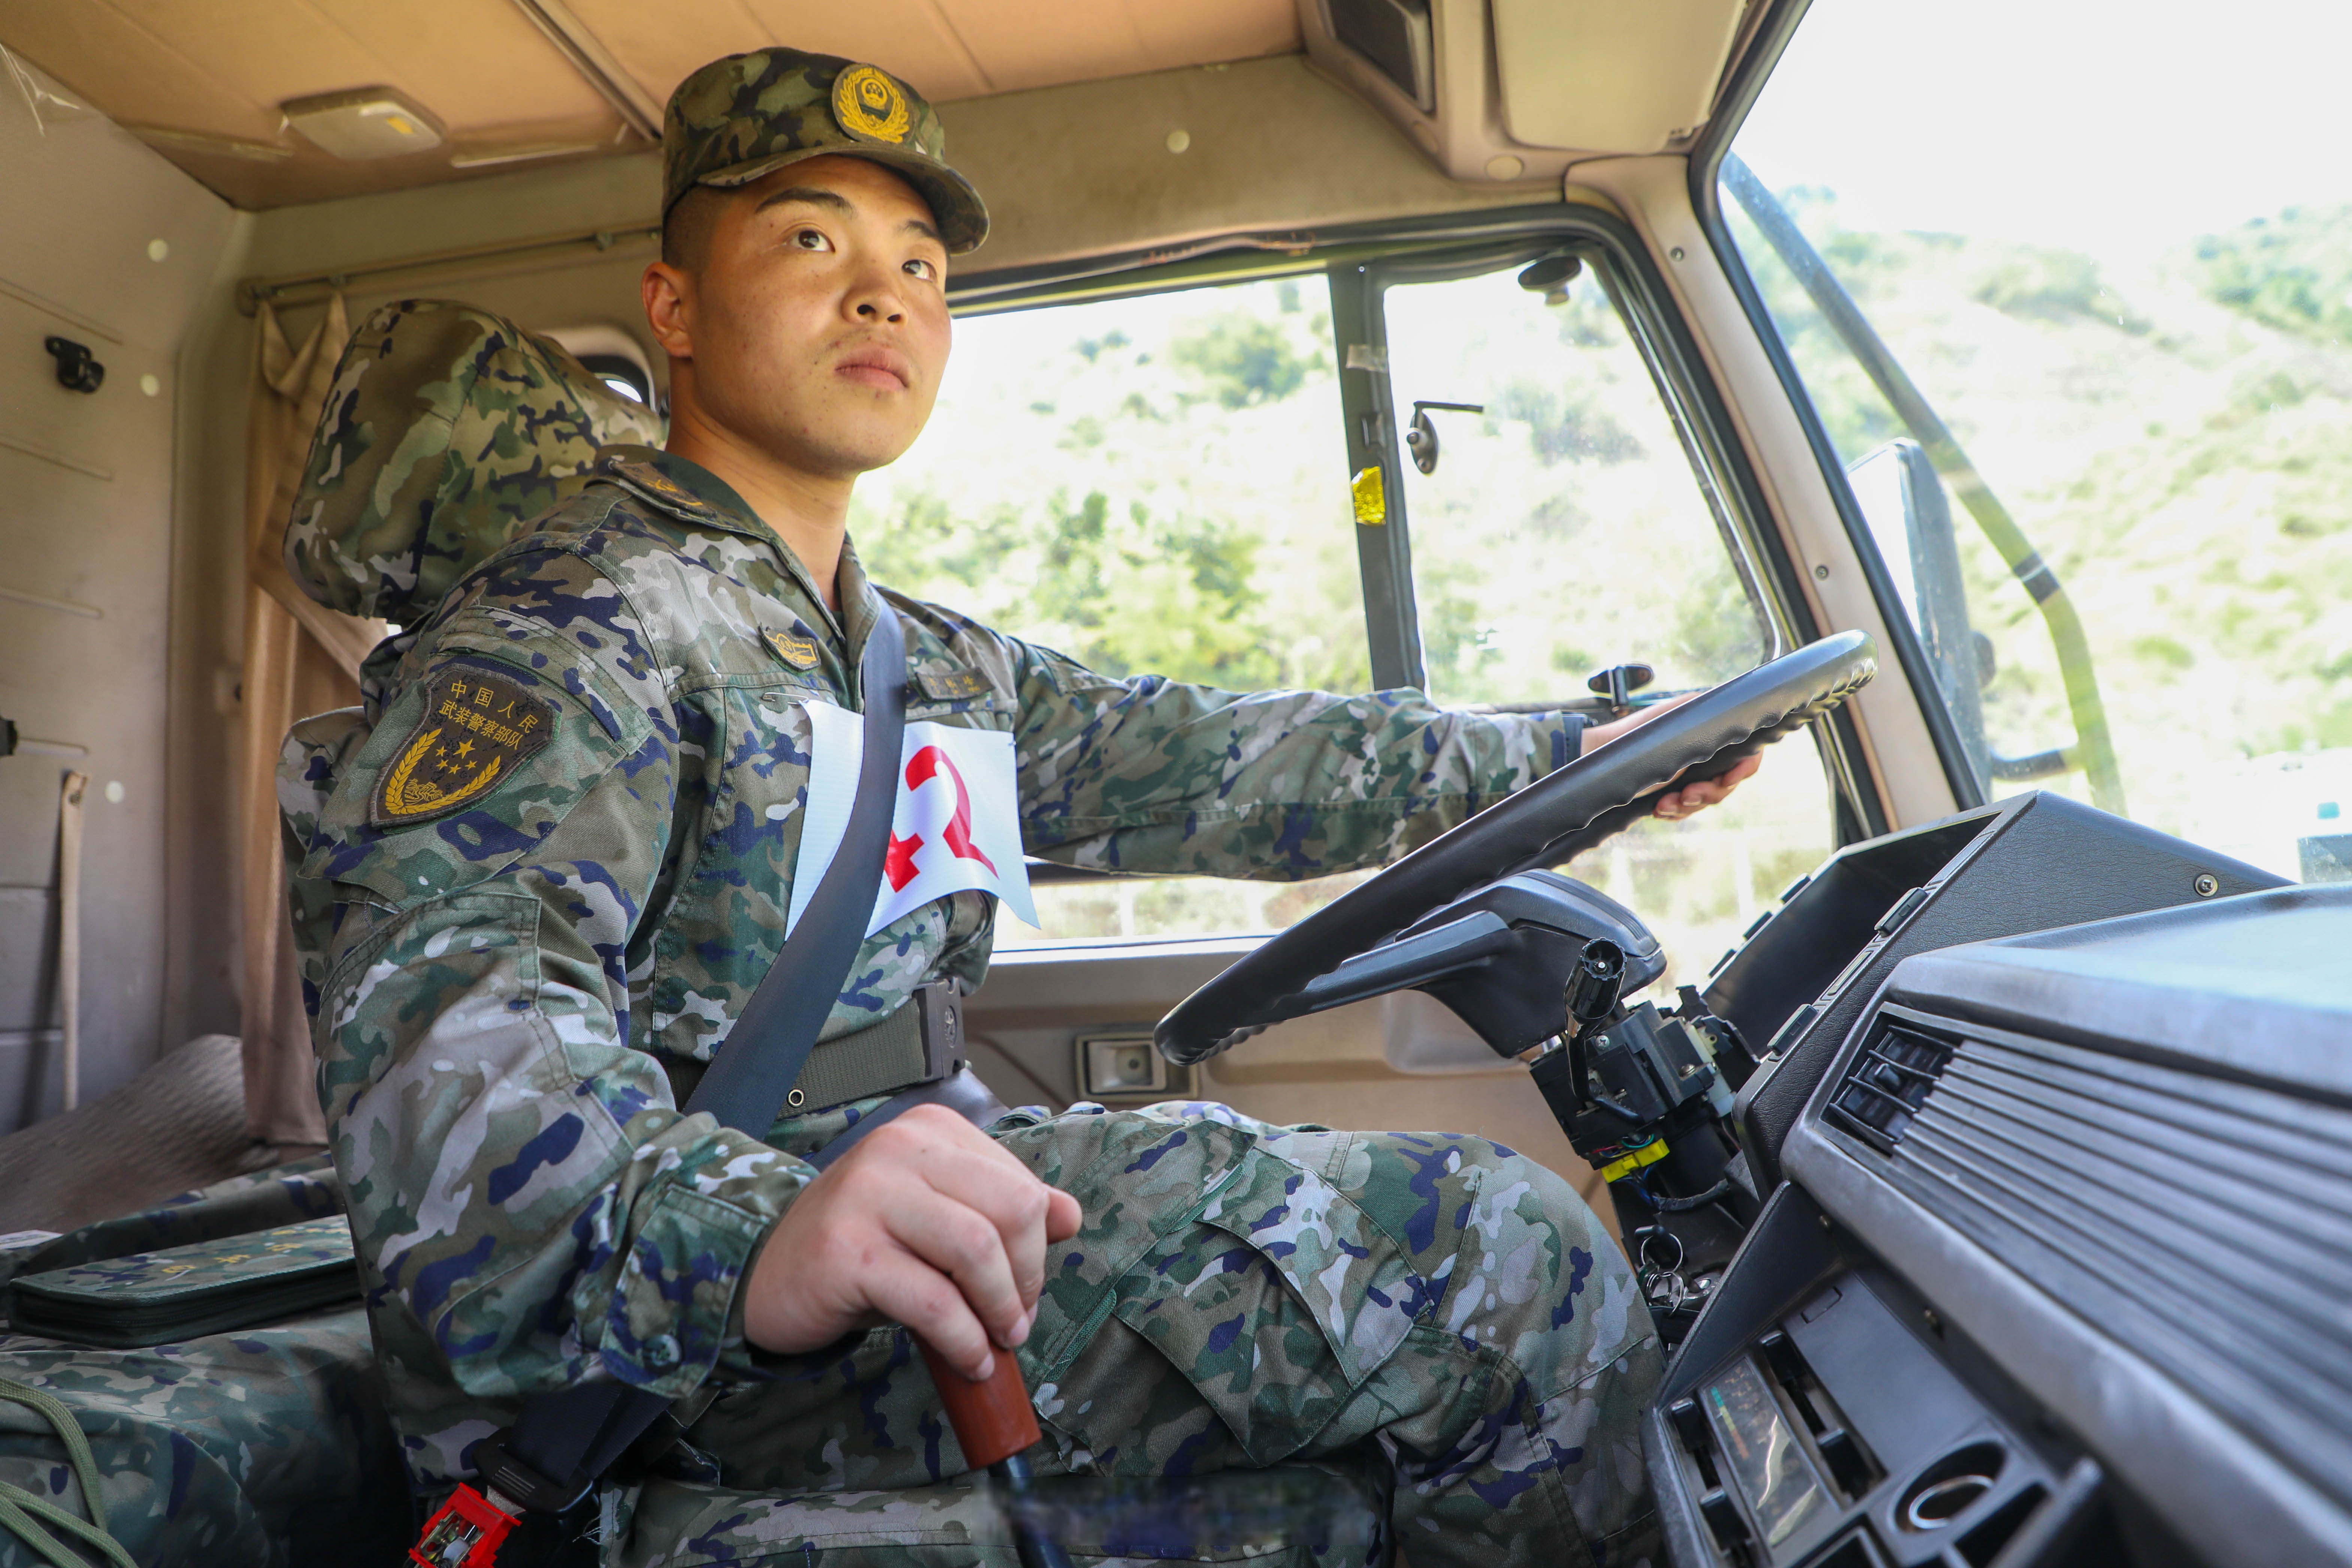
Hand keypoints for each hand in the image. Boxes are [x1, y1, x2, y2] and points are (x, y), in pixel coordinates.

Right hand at [742, 1104, 1082, 1380]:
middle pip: (1011, 1209)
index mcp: (929, 1131)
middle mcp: (898, 1149)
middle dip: (1028, 1276)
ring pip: (977, 1250)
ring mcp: (869, 1195)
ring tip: (999, 1340)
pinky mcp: (848, 1251)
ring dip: (1001, 1309)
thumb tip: (1071, 1215)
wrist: (768, 1273)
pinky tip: (969, 1359)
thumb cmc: (863, 1246)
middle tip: (1017, 1319)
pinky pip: (934, 1302)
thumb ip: (1001, 1210)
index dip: (1037, 1245)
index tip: (1026, 1285)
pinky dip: (965, 1340)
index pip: (1021, 1184)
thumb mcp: (937, 1216)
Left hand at [1578, 692, 1763, 819]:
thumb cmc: (1636, 735)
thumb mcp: (1676, 719)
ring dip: (1687, 806)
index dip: (1743, 769)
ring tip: (1663, 804)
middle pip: (1727, 783)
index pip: (1747, 755)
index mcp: (1711, 731)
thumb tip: (1737, 715)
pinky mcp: (1673, 792)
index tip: (1726, 779)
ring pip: (1706, 800)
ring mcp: (1689, 774)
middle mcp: (1705, 753)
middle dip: (1707, 794)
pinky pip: (1686, 810)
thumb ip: (1708, 718)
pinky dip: (1674, 812)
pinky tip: (1657, 809)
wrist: (1597, 757)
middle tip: (1684, 795)